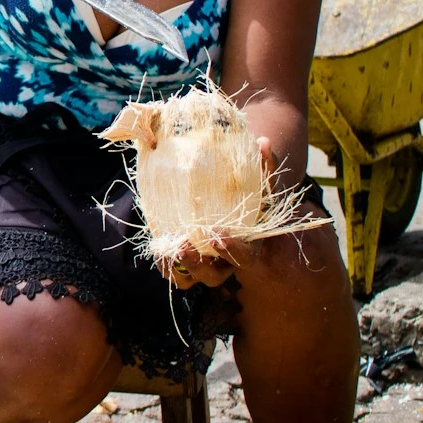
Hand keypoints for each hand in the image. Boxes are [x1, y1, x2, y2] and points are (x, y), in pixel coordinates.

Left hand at [154, 137, 277, 289]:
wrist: (231, 204)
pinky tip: (158, 247)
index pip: (244, 258)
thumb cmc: (247, 195)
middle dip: (198, 265)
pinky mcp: (184, 261)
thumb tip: (263, 142)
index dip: (232, 250)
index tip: (218, 235)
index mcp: (248, 246)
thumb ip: (263, 166)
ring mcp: (203, 264)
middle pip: (213, 277)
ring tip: (168, 248)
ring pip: (190, 279)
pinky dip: (165, 265)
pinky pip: (174, 272)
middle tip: (185, 244)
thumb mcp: (257, 182)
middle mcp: (225, 262)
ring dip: (178, 268)